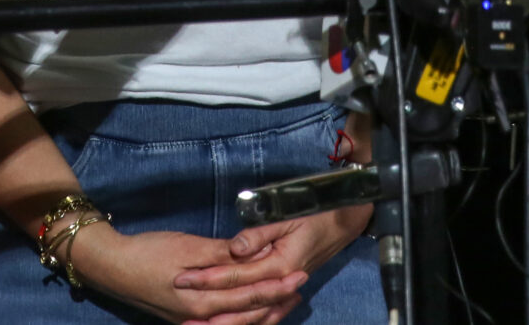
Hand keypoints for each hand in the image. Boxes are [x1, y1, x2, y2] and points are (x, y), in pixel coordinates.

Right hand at [69, 224, 306, 324]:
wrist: (113, 267)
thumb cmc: (148, 253)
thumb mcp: (187, 247)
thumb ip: (221, 255)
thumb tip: (252, 255)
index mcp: (203, 300)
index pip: (250, 295)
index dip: (277, 285)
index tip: (299, 273)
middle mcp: (201, 318)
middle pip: (249, 313)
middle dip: (277, 301)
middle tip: (301, 285)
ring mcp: (193, 322)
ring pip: (238, 323)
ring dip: (265, 312)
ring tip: (286, 299)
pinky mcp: (188, 319)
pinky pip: (224, 323)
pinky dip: (243, 316)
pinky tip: (254, 309)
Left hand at [177, 204, 371, 310]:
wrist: (345, 221)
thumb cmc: (317, 214)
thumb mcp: (287, 215)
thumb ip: (259, 233)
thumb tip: (235, 248)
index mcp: (280, 264)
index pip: (236, 276)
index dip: (208, 278)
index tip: (183, 279)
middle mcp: (282, 282)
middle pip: (241, 305)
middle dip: (210, 313)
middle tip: (182, 318)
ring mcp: (285, 290)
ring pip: (253, 316)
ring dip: (226, 323)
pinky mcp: (286, 290)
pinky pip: (265, 314)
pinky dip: (247, 322)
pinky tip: (226, 323)